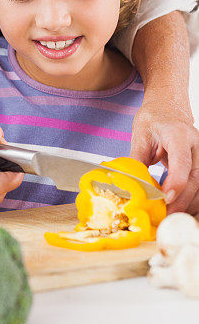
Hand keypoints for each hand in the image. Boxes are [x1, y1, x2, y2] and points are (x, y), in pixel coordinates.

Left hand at [130, 93, 198, 214]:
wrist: (169, 108)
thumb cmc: (154, 119)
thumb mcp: (140, 135)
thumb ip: (137, 159)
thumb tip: (131, 183)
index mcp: (178, 134)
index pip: (182, 161)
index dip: (176, 182)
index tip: (166, 198)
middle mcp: (196, 144)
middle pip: (196, 178)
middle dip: (182, 200)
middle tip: (166, 215)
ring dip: (189, 203)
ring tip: (170, 215)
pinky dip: (192, 199)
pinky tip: (180, 206)